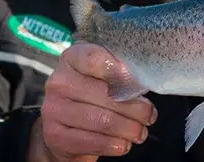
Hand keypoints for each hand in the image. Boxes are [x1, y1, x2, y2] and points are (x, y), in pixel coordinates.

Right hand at [29, 43, 157, 160]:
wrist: (64, 125)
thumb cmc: (92, 94)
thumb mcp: (103, 76)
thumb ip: (120, 73)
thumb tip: (142, 84)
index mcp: (72, 58)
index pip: (96, 59)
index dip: (121, 72)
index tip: (139, 85)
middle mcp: (59, 81)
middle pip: (106, 94)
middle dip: (136, 108)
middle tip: (149, 115)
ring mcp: (53, 109)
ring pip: (103, 121)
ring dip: (129, 129)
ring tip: (140, 131)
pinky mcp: (55, 135)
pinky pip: (94, 142)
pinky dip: (115, 144)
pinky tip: (124, 143)